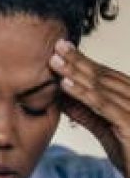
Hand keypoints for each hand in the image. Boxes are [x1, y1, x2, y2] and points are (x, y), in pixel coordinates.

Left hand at [50, 38, 129, 177]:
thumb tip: (64, 97)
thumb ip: (88, 114)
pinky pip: (102, 106)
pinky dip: (82, 94)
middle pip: (102, 76)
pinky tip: (65, 86)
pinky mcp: (129, 124)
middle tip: (56, 45)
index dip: (83, 61)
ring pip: (101, 87)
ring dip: (75, 73)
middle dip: (78, 60)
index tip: (61, 49)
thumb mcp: (106, 131)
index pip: (104, 76)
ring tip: (55, 61)